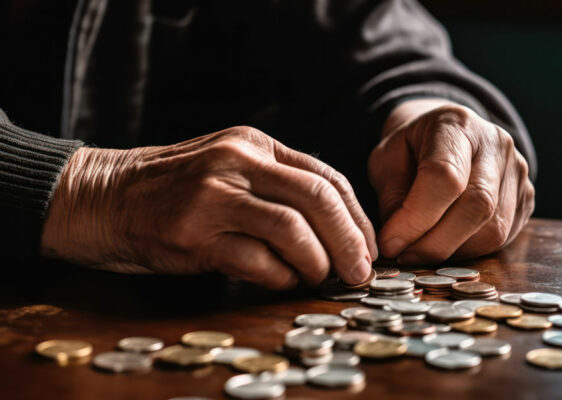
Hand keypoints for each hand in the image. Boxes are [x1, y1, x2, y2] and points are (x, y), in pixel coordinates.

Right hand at [41, 126, 376, 288]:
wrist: (104, 196)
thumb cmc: (174, 188)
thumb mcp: (229, 167)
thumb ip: (276, 185)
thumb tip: (334, 228)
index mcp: (254, 144)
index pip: (326, 177)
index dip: (357, 217)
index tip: (368, 247)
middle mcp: (238, 162)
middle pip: (318, 200)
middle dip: (351, 242)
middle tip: (360, 272)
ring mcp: (214, 195)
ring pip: (293, 230)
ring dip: (317, 262)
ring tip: (320, 278)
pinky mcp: (193, 233)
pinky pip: (256, 260)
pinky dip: (279, 277)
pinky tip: (280, 281)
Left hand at [368, 99, 534, 263]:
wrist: (447, 137)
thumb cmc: (412, 150)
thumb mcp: (386, 161)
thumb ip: (391, 198)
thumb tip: (396, 243)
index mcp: (456, 125)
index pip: (444, 176)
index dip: (415, 218)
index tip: (389, 243)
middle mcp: (496, 144)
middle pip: (476, 206)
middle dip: (434, 243)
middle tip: (403, 256)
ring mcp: (517, 172)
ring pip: (493, 229)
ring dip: (451, 251)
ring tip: (419, 251)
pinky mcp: (526, 200)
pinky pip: (501, 239)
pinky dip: (468, 251)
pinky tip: (443, 245)